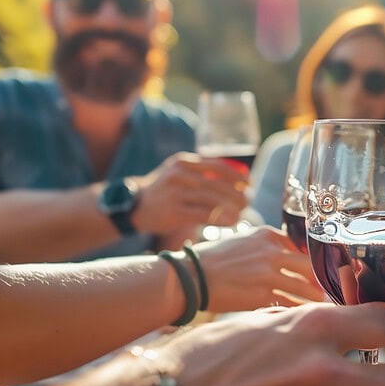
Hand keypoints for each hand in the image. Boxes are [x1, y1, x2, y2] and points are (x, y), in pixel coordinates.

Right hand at [130, 153, 247, 235]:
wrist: (134, 206)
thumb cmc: (165, 191)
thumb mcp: (181, 173)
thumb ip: (204, 173)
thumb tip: (239, 178)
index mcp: (184, 162)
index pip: (217, 165)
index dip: (236, 175)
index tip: (249, 184)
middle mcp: (179, 174)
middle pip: (217, 184)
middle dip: (237, 194)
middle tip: (248, 203)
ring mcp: (175, 192)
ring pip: (212, 200)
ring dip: (231, 209)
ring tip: (241, 215)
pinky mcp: (173, 211)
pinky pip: (203, 215)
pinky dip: (219, 219)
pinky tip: (229, 223)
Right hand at [197, 227, 323, 311]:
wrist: (188, 277)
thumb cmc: (211, 260)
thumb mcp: (242, 241)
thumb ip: (267, 247)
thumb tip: (290, 259)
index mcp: (267, 235)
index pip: (303, 245)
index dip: (319, 259)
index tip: (332, 267)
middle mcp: (271, 251)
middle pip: (311, 265)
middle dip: (327, 279)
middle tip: (339, 289)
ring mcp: (267, 273)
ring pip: (305, 288)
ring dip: (319, 299)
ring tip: (330, 307)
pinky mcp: (260, 295)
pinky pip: (290, 304)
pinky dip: (301, 312)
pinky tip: (309, 318)